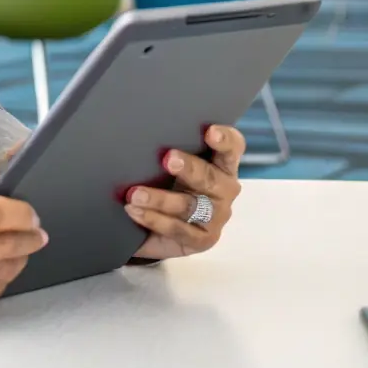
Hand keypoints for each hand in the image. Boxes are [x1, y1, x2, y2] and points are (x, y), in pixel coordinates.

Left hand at [126, 125, 244, 260]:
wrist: (160, 226)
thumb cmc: (168, 181)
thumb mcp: (170, 164)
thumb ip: (167, 147)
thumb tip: (137, 129)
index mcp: (221, 163)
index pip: (232, 148)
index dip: (225, 139)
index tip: (210, 132)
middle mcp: (224, 188)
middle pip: (211, 176)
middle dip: (189, 168)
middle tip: (168, 159)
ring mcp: (216, 215)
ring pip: (190, 205)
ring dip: (161, 199)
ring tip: (136, 194)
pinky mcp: (203, 238)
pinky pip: (179, 229)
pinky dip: (154, 219)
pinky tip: (135, 211)